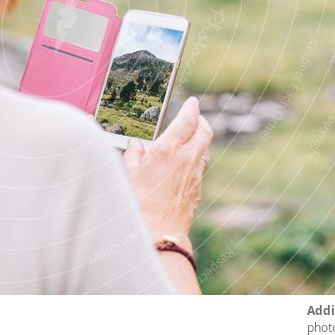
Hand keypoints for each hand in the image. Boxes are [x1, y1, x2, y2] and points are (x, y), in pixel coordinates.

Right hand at [124, 97, 212, 244]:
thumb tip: (135, 145)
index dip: (192, 108)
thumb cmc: (139, 203)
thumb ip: (133, 155)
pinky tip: (185, 165)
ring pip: (204, 149)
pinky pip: (201, 168)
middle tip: (196, 117)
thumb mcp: (129, 174)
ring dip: (200, 140)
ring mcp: (195, 174)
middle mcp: (187, 158)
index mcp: (168, 149)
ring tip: (190, 140)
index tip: (193, 102)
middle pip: (205, 131)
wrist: (159, 232)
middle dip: (202, 121)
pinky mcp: (198, 189)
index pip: (187, 120)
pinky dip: (196, 160)